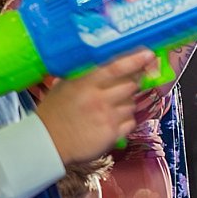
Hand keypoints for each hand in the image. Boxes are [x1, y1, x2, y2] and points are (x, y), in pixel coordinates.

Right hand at [36, 51, 155, 162]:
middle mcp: (99, 99)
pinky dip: (127, 120)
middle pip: (131, 85)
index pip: (116, 68)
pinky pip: (131, 122)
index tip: (148, 54)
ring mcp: (108, 117)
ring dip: (127, 103)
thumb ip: (83, 75)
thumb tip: (100, 63)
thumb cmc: (53, 114)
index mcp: (86, 84)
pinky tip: (113, 120)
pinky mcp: (113, 134)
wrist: (48, 143)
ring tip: (111, 106)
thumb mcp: (63, 87)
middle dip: (133, 82)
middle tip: (128, 82)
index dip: (135, 60)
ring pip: (132, 104)